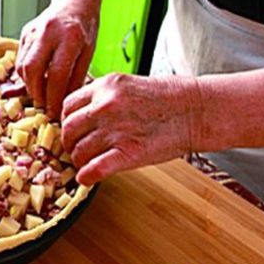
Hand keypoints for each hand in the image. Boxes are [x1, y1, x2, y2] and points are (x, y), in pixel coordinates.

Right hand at [16, 0, 98, 118]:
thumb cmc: (86, 27)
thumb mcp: (89, 51)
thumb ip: (76, 76)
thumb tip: (65, 102)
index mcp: (70, 36)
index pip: (57, 74)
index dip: (54, 97)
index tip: (55, 111)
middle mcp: (48, 32)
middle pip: (33, 70)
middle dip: (37, 92)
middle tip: (45, 104)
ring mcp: (33, 31)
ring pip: (23, 67)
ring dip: (30, 85)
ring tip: (42, 93)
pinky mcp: (25, 33)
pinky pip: (20, 60)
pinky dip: (26, 75)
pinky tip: (37, 79)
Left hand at [61, 73, 198, 185]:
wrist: (197, 110)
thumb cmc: (168, 98)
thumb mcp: (128, 85)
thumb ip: (103, 97)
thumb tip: (82, 116)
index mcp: (105, 86)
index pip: (67, 107)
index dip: (66, 122)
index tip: (72, 130)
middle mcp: (106, 106)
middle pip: (69, 130)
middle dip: (69, 142)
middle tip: (75, 149)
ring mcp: (116, 130)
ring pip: (79, 151)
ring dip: (79, 160)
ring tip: (86, 163)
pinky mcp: (128, 153)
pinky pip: (94, 169)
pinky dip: (86, 177)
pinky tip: (86, 178)